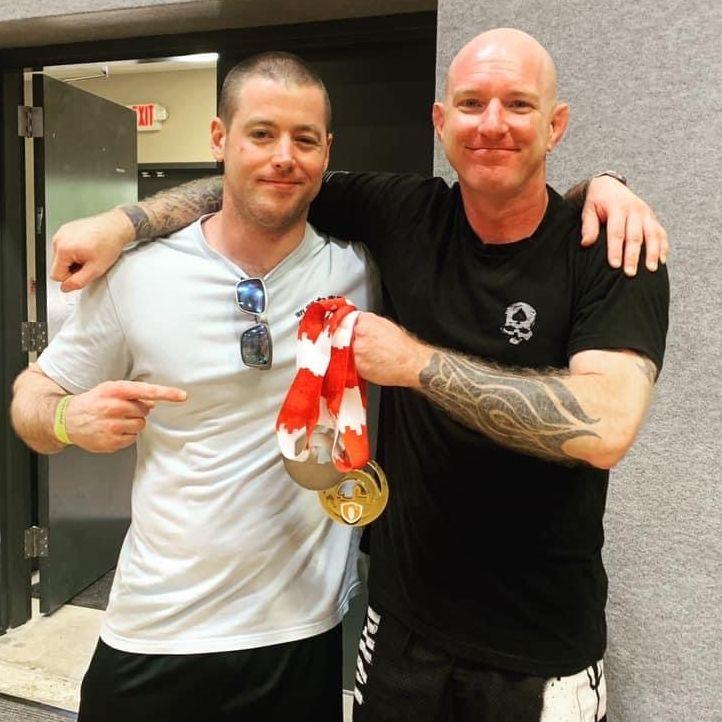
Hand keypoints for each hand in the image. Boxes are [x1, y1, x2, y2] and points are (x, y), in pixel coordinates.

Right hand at [50, 208, 134, 291]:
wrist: (116, 227)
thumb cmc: (109, 244)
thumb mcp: (96, 269)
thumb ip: (78, 282)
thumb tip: (66, 288)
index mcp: (63, 249)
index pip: (56, 275)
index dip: (70, 278)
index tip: (82, 272)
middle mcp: (59, 239)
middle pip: (58, 266)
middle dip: (72, 268)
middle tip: (89, 262)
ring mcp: (62, 232)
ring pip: (61, 257)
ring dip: (74, 260)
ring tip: (89, 254)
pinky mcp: (66, 229)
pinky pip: (65, 247)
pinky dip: (74, 250)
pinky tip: (87, 247)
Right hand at [65, 380, 186, 452]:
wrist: (66, 419)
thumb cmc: (92, 403)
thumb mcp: (109, 390)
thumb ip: (132, 394)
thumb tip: (153, 402)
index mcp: (115, 390)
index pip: (147, 391)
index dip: (167, 393)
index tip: (182, 396)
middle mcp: (113, 407)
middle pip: (144, 411)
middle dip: (137, 412)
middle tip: (120, 411)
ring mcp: (112, 426)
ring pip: (140, 426)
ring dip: (132, 424)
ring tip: (114, 421)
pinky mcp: (111, 441)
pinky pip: (131, 439)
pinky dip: (125, 436)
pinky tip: (111, 431)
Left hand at [352, 313, 430, 387]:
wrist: (411, 363)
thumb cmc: (403, 346)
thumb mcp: (386, 324)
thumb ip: (369, 322)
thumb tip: (360, 322)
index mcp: (365, 323)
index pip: (348, 322)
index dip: (351, 328)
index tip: (351, 331)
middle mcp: (359, 336)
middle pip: (346, 337)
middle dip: (354, 341)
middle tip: (367, 346)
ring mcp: (357, 353)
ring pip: (348, 351)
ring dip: (356, 354)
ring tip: (372, 356)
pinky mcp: (358, 367)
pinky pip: (353, 364)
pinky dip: (360, 365)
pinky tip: (372, 364)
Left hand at [580, 176, 668, 275]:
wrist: (610, 186)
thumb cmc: (597, 202)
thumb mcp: (588, 210)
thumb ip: (588, 226)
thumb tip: (586, 243)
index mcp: (617, 207)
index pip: (616, 232)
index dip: (615, 249)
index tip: (614, 265)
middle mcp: (635, 210)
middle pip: (635, 236)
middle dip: (633, 256)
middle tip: (630, 273)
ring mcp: (646, 213)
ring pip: (652, 235)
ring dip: (652, 253)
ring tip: (651, 269)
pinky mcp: (652, 218)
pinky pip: (661, 233)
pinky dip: (663, 246)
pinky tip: (662, 260)